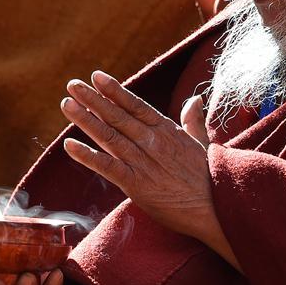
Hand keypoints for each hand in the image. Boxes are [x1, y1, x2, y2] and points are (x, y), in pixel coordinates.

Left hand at [61, 72, 215, 240]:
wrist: (219, 208)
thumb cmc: (211, 177)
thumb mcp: (202, 142)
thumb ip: (193, 120)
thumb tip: (195, 98)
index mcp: (166, 130)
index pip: (135, 105)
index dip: (115, 90)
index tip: (96, 76)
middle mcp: (152, 142)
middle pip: (117, 116)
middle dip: (92, 99)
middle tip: (72, 84)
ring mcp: (143, 163)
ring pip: (109, 136)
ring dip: (85, 119)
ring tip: (66, 104)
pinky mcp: (137, 186)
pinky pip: (108, 168)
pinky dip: (87, 156)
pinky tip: (69, 145)